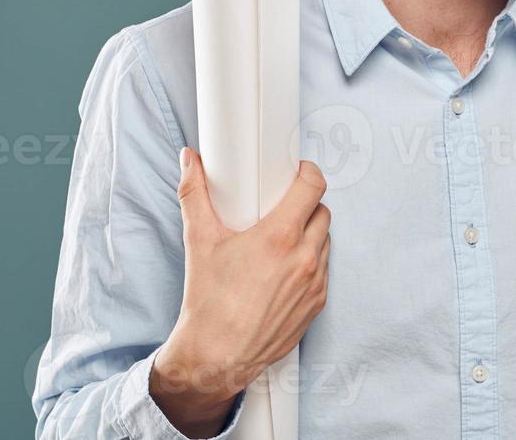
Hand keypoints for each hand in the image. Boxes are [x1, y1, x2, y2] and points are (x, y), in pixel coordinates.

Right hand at [150, 148, 330, 436]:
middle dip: (306, 204)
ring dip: (311, 233)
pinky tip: (288, 265)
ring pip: (325, 241)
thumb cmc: (209, 302)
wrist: (217, 356)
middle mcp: (303, 258)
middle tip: (285, 205)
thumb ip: (195, 193)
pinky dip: (311, 261)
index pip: (313, 187)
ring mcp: (314, 283)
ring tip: (285, 236)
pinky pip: (323, 269)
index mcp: (279, 237)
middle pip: (322, 212)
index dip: (308, 173)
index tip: (299, 172)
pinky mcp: (317, 304)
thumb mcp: (200, 240)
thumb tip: (190, 160)